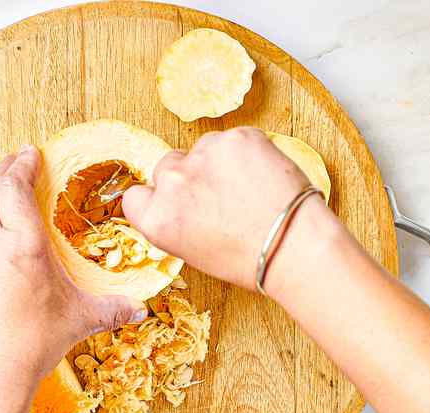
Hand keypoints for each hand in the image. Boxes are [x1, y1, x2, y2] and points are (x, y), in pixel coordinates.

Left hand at [0, 145, 145, 412]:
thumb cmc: (32, 345)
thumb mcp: (80, 321)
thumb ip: (112, 309)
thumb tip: (139, 309)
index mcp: (22, 244)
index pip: (14, 186)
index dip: (22, 165)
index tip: (31, 153)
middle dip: (4, 170)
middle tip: (16, 161)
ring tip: (2, 188)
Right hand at [121, 126, 324, 288]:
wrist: (293, 245)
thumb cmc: (246, 258)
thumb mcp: (190, 251)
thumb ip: (172, 219)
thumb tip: (179, 201)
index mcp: (156, 219)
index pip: (136, 196)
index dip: (156, 198)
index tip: (175, 203)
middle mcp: (173, 183)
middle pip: (167, 166)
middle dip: (187, 177)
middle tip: (215, 197)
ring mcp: (204, 155)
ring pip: (201, 149)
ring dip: (216, 163)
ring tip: (243, 189)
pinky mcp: (238, 137)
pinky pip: (232, 139)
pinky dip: (244, 153)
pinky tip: (259, 176)